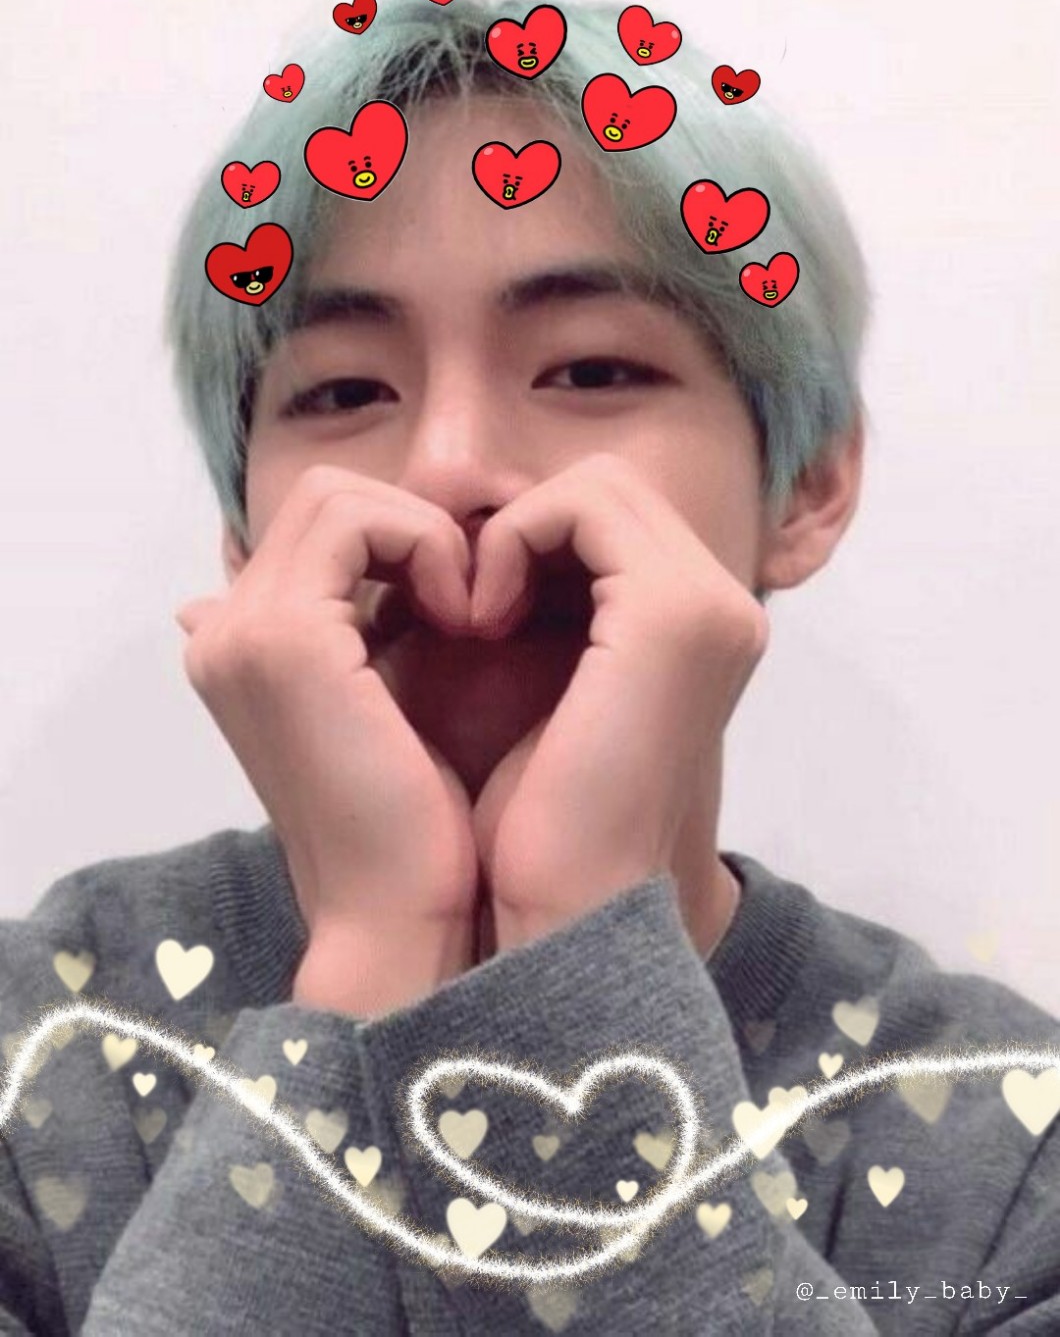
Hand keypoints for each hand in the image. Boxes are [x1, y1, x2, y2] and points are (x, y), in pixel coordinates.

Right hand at [175, 465, 480, 985]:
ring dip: (421, 535)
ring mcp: (244, 628)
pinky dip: (426, 547)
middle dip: (412, 525)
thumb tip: (367, 609)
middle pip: (324, 495)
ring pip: (339, 494)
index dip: (400, 540)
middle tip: (470, 596)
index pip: (316, 526)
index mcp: (237, 642)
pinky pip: (362, 521)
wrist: (401, 916)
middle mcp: (223, 627)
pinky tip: (466, 618)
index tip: (463, 596)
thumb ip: (368, 639)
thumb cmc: (416, 823)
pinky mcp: (286, 636)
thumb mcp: (388, 703)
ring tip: (467, 612)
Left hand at [467, 454, 768, 940]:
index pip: (616, 514)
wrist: (557, 910)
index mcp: (699, 625)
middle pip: (611, 487)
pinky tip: (480, 617)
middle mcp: (723, 606)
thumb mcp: (536, 678)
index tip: (469, 601)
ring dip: (517, 531)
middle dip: (526, 523)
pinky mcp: (672, 612)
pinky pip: (581, 506)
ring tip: (474, 613)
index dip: (534, 534)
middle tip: (469, 601)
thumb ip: (540, 598)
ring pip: (599, 485)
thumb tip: (480, 516)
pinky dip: (514, 540)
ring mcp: (708, 604)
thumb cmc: (528, 817)